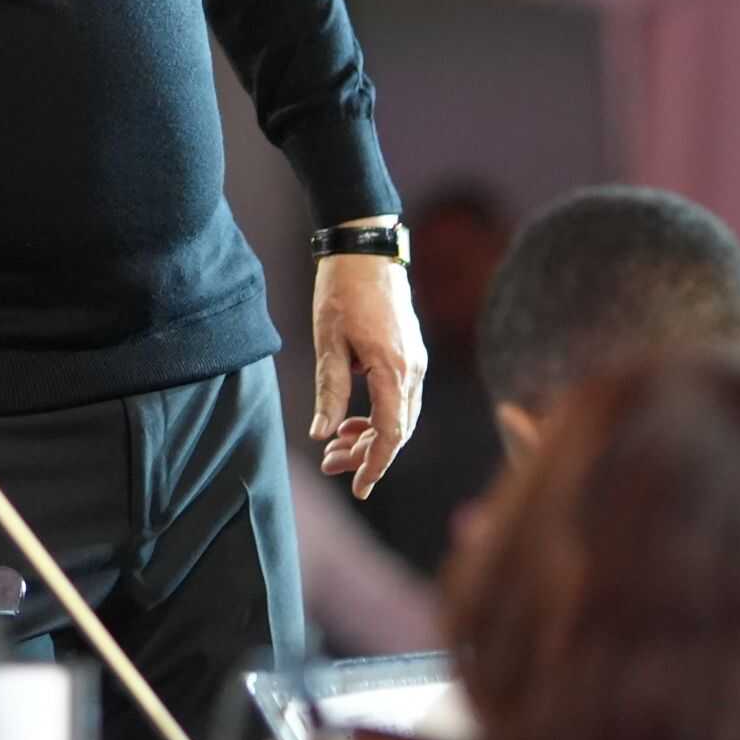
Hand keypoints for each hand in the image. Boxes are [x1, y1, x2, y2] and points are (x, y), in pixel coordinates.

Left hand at [311, 253, 425, 494]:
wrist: (366, 250)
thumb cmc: (343, 291)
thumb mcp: (328, 343)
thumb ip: (329, 391)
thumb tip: (323, 434)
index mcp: (394, 369)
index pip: (390, 433)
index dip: (375, 465)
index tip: (359, 489)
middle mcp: (413, 369)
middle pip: (398, 430)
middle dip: (366, 455)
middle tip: (331, 465)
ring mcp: (416, 361)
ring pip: (401, 416)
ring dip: (371, 436)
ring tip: (336, 448)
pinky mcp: (411, 354)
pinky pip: (401, 398)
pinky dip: (380, 416)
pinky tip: (352, 421)